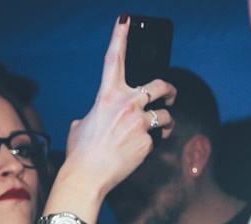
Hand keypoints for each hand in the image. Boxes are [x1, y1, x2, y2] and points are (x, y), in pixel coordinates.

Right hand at [61, 15, 177, 200]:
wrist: (86, 176)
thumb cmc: (80, 154)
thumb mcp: (80, 127)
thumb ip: (92, 116)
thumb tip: (92, 120)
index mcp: (106, 96)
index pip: (113, 60)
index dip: (120, 36)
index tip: (125, 20)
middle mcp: (126, 104)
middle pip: (160, 86)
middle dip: (170, 90)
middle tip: (170, 96)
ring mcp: (139, 122)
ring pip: (165, 116)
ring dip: (165, 124)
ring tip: (159, 133)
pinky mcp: (148, 141)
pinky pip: (156, 140)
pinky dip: (151, 146)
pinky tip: (138, 154)